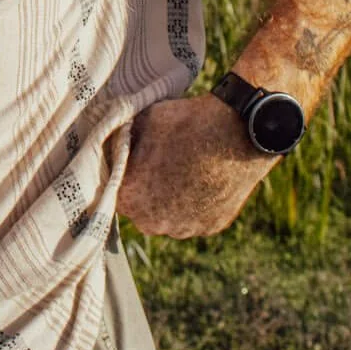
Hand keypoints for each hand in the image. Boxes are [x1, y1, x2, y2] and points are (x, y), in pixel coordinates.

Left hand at [117, 96, 279, 238]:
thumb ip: (123, 138)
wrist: (237, 131)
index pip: (113, 189)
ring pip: (167, 216)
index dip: (124, 171)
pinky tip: (201, 177)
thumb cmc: (187, 124)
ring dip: (169, 199)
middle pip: (139, 208)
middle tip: (158, 162)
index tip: (132, 158)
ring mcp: (185, 228)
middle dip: (144, 188)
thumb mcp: (142, 121)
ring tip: (182, 168)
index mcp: (130, 199)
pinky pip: (194, 216)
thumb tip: (116, 140)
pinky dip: (195, 202)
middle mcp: (154, 223)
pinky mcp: (211, 227)